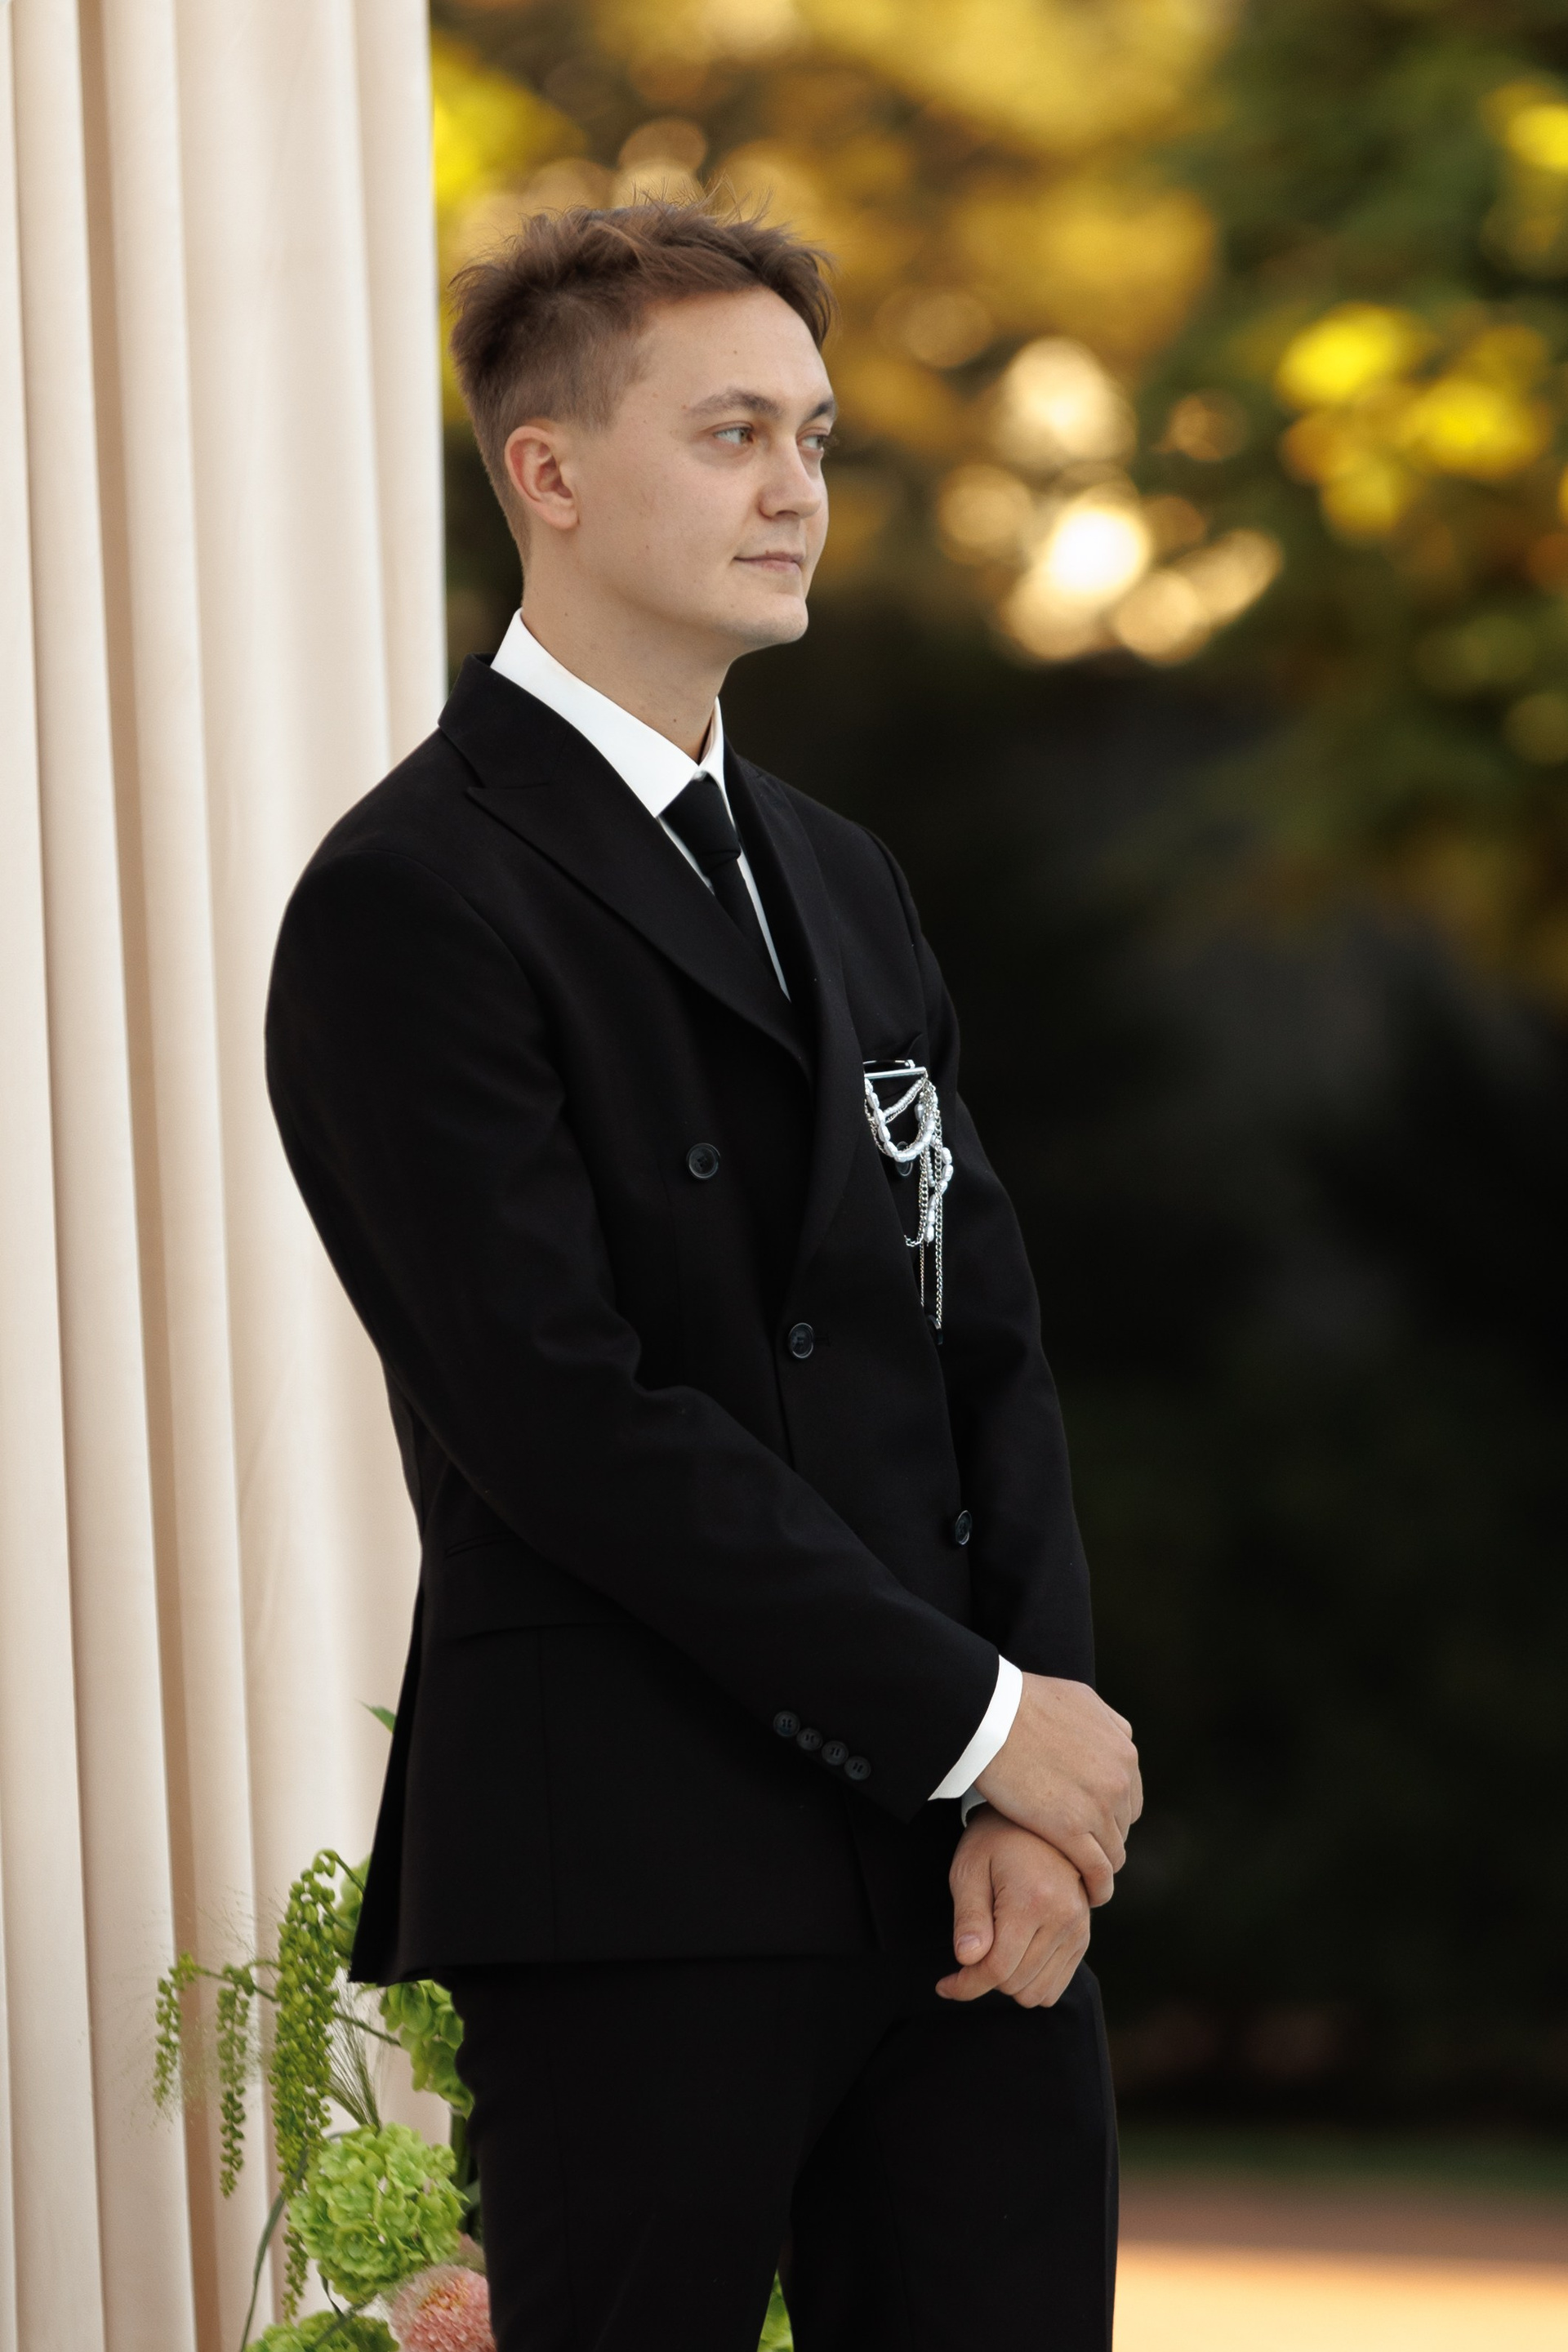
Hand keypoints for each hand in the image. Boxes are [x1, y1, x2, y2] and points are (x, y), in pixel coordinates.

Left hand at [936, 1808, 1090, 2006]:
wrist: (1038, 1821)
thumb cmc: (994, 1841)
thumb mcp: (969, 1870)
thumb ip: (969, 1918)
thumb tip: (967, 1960)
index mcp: (1032, 1900)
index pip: (997, 1969)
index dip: (965, 1985)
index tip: (943, 1985)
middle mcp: (1063, 1918)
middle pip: (1016, 1984)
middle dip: (983, 1980)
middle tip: (967, 1958)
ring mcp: (1078, 1929)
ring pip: (1038, 1993)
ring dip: (1008, 1983)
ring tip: (991, 1953)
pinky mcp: (1083, 1936)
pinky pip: (1056, 1985)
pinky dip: (1031, 1982)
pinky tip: (1013, 1957)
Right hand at [974, 1673, 1140, 1906]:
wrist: (991, 1714)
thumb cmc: (1024, 1702)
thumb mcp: (1079, 1699)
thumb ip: (1106, 1721)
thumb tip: (1120, 1737)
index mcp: (1123, 1750)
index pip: (1130, 1797)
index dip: (1111, 1813)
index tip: (1092, 1824)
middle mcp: (1119, 1779)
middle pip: (1122, 1825)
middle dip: (1105, 1837)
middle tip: (1082, 1849)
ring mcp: (1098, 1806)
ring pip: (1113, 1851)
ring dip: (1101, 1865)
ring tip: (1086, 1878)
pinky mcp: (1070, 1830)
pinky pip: (1096, 1869)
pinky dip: (1097, 1885)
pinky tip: (1090, 1894)